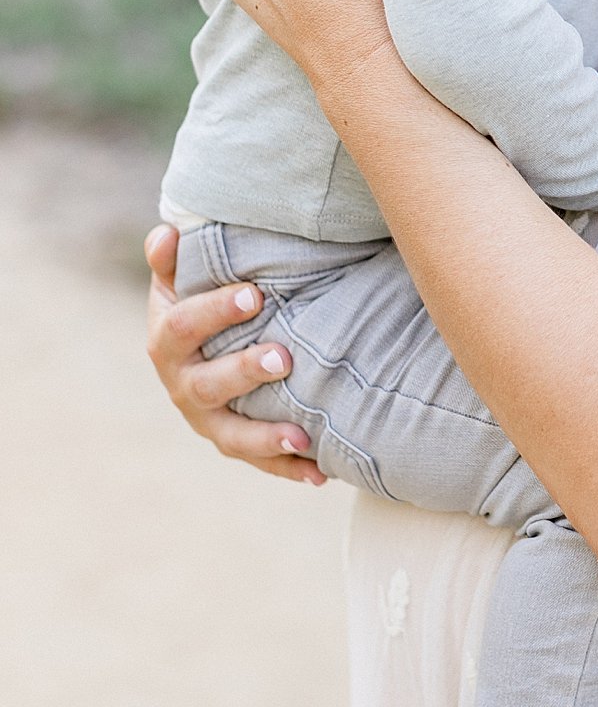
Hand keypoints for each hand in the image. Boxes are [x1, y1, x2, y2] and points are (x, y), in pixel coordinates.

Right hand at [143, 224, 325, 484]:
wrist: (198, 349)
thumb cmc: (198, 304)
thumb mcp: (179, 280)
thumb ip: (172, 258)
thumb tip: (166, 233)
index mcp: (167, 339)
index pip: (183, 325)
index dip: (215, 311)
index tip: (254, 294)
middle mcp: (182, 384)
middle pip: (208, 383)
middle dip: (245, 371)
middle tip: (284, 358)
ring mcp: (207, 420)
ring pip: (231, 435)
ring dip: (266, 437)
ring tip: (301, 435)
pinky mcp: (233, 442)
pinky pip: (260, 461)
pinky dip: (289, 469)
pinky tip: (321, 473)